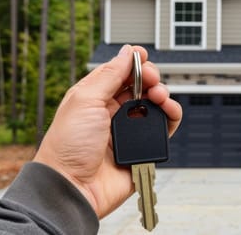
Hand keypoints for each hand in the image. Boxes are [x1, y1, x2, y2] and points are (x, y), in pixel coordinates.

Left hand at [33, 44, 181, 218]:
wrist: (73, 187)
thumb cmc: (68, 146)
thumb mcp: (85, 100)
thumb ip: (109, 74)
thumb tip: (127, 52)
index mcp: (94, 97)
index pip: (118, 72)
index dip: (132, 62)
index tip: (143, 56)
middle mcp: (112, 112)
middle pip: (140, 86)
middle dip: (150, 77)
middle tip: (150, 79)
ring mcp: (128, 130)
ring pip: (154, 105)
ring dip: (162, 94)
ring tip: (159, 97)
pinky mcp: (143, 148)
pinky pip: (164, 127)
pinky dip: (172, 115)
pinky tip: (169, 111)